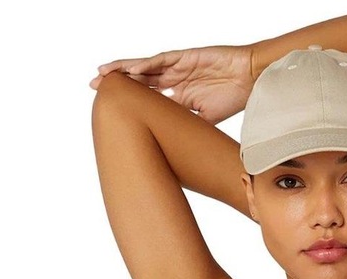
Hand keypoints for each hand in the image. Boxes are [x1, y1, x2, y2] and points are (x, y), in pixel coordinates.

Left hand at [89, 45, 254, 124]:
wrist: (250, 78)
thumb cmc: (234, 98)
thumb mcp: (207, 123)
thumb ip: (190, 131)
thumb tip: (177, 154)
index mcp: (181, 98)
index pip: (151, 101)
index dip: (133, 105)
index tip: (114, 112)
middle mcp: (176, 81)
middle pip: (141, 82)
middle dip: (119, 85)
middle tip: (96, 89)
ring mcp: (178, 68)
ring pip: (144, 69)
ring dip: (123, 70)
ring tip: (102, 74)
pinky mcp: (184, 57)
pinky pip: (160, 60)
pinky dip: (143, 64)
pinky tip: (128, 70)